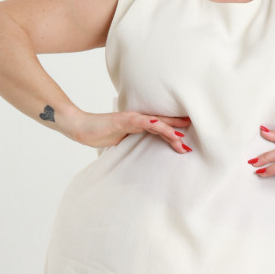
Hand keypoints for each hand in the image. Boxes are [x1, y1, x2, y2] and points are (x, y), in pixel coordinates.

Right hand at [69, 110, 192, 152]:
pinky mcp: (126, 119)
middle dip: (178, 130)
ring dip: (171, 131)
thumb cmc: (99, 134)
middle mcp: (138, 119)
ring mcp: (133, 118)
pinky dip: (158, 126)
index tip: (185, 141)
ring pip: (158, 123)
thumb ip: (131, 144)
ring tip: (182, 140)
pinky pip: (146, 122)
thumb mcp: (119, 142)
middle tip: (192, 139)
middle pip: (163, 124)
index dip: (173, 133)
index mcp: (137, 124)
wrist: (81, 127)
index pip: (159, 128)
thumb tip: (140, 155)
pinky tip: (167, 129)